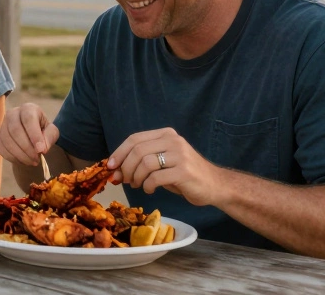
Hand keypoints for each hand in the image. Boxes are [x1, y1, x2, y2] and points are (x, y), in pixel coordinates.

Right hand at [0, 103, 59, 166]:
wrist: (31, 135)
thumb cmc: (43, 131)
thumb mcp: (51, 131)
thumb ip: (50, 137)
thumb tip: (42, 148)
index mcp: (28, 108)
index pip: (28, 119)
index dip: (34, 135)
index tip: (41, 150)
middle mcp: (12, 113)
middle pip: (15, 130)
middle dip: (27, 148)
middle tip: (37, 159)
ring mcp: (3, 125)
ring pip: (7, 141)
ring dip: (21, 155)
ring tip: (32, 162)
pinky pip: (2, 149)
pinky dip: (14, 158)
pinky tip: (24, 161)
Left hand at [107, 127, 224, 206]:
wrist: (214, 185)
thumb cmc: (184, 175)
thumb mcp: (163, 162)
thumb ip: (142, 162)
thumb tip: (115, 170)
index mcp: (166, 134)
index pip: (135, 139)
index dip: (119, 153)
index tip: (110, 166)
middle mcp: (173, 141)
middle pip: (137, 150)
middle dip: (125, 167)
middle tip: (124, 180)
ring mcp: (180, 155)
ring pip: (145, 163)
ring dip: (135, 177)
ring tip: (137, 185)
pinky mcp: (184, 172)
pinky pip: (155, 178)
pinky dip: (147, 186)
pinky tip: (149, 190)